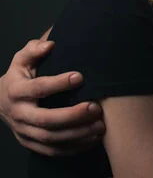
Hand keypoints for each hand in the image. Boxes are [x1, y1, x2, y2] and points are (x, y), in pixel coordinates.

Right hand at [0, 39, 104, 155]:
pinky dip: (73, 148)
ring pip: (51, 139)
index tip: (80, 77)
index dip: (58, 83)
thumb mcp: (21, 59)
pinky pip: (52, 151)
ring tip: (99, 125)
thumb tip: (50, 45)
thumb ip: (34, 49)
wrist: (0, 102)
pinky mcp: (30, 144)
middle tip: (96, 107)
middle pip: (46, 120)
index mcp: (16, 91)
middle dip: (72, 115)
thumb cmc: (19, 76)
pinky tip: (92, 139)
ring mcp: (24, 132)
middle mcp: (19, 114)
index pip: (38, 88)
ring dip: (77, 134)